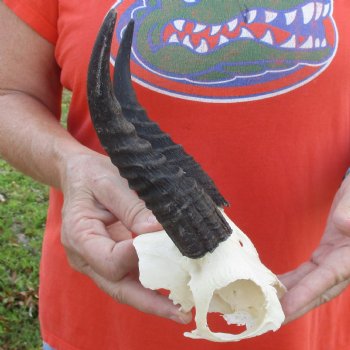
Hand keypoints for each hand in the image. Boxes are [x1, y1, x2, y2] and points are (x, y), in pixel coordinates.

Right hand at [60, 151, 191, 323]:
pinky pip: (130, 277)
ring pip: (125, 288)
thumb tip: (159, 231)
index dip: (139, 257)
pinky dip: (151, 285)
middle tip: (182, 314)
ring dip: (154, 300)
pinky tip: (173, 289)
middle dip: (150, 302)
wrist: (81, 174)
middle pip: (117, 287)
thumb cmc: (93, 175)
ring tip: (184, 309)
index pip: (111, 260)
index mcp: (79, 236)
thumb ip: (132, 207)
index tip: (165, 245)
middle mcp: (86, 257)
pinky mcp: (111, 258)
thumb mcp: (110, 183)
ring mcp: (97, 261)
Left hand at [279, 175, 349, 322]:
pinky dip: (291, 281)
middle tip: (271, 320)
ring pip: (310, 284)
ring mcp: (334, 260)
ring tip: (268, 306)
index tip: (286, 307)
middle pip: (318, 291)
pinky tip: (275, 285)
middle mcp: (344, 264)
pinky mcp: (326, 255)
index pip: (328, 278)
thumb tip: (343, 225)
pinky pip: (307, 272)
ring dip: (290, 297)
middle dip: (295, 307)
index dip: (307, 294)